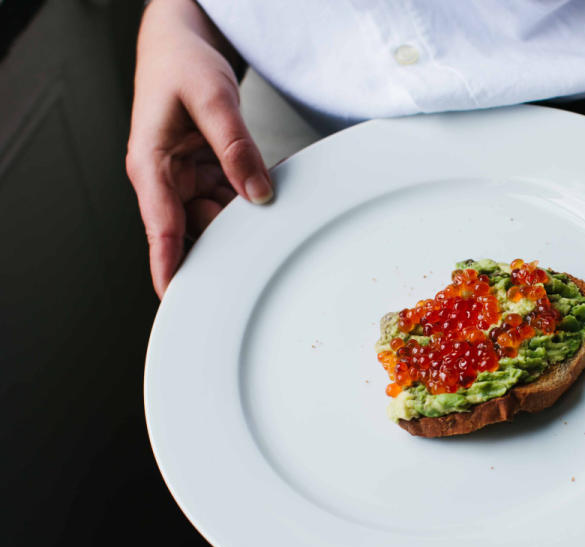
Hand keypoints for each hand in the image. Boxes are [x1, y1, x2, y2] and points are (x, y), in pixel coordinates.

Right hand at [125, 0, 271, 297]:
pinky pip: (226, 201)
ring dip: (240, 225)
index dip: (170, 265)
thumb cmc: (182, 64)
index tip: (178, 298)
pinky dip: (246, 205)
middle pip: (192, 230)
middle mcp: (163, 178)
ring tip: (269, 230)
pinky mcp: (202, 175)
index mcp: (150, 163)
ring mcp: (183, 179)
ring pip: (213, 219)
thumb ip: (236, 147)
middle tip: (255, 268)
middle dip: (221, 248)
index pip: (161, 226)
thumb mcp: (214, 98)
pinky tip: (265, 202)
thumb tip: (258, 193)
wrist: (182, 44)